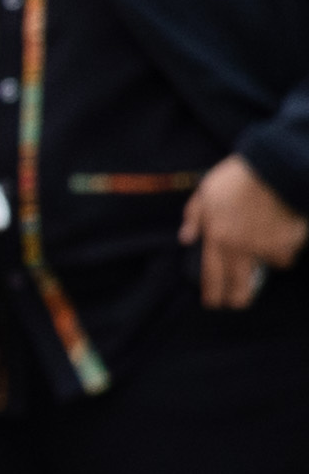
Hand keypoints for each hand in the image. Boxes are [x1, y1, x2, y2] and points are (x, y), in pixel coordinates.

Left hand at [198, 159, 302, 312]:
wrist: (273, 168)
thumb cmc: (236, 177)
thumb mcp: (204, 192)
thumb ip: (194, 217)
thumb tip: (185, 238)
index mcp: (217, 237)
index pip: (211, 274)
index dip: (212, 293)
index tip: (213, 304)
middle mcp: (240, 248)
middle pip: (240, 284)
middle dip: (238, 298)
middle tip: (239, 303)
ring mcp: (265, 247)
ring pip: (267, 269)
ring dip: (266, 266)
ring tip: (266, 255)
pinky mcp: (288, 243)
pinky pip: (287, 255)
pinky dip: (286, 251)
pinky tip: (284, 239)